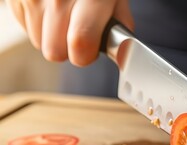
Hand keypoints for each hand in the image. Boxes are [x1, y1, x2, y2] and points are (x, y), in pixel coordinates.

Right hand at [5, 0, 133, 65]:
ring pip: (39, 42)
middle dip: (68, 49)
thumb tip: (121, 50)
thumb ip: (120, 21)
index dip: (86, 55)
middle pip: (54, 51)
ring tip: (64, 16)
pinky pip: (26, 28)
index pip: (80, 42)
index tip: (90, 51)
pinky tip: (49, 8)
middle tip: (78, 33)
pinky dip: (39, 23)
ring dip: (52, 36)